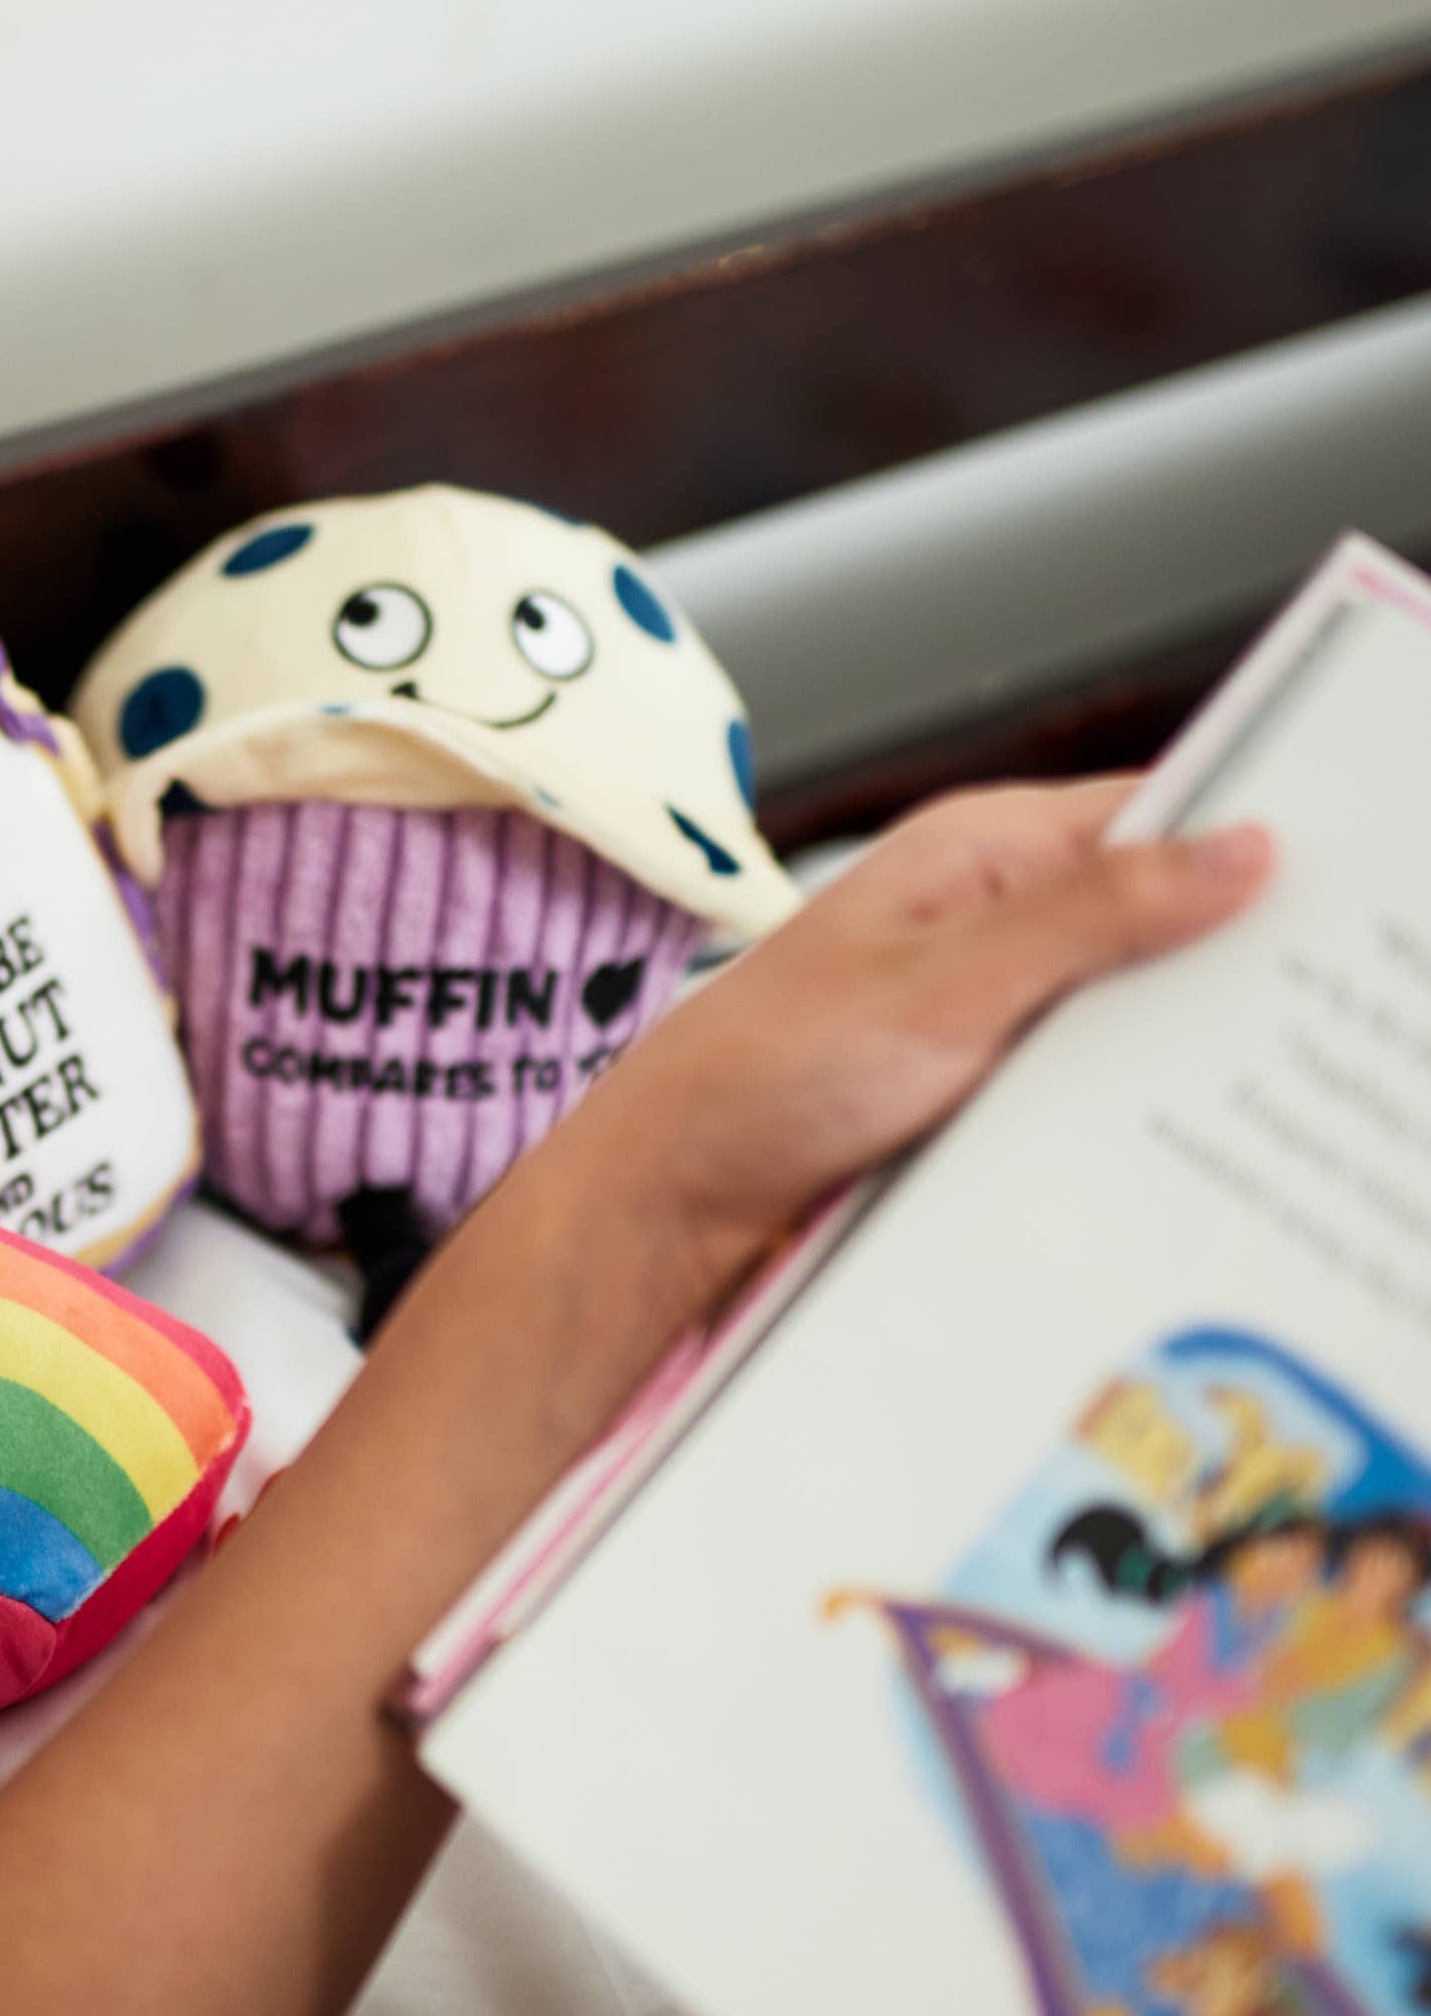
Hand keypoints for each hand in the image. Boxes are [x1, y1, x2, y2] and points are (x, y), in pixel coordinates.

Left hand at [579, 775, 1272, 1277]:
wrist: (667, 1200)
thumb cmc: (762, 1075)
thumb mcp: (943, 988)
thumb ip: (1089, 920)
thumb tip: (1241, 846)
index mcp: (976, 852)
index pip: (1156, 814)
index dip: (1253, 840)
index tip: (1349, 886)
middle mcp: (985, 920)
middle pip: (1156, 921)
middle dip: (1231, 962)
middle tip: (1327, 1011)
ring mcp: (983, 1009)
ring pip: (1127, 1015)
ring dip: (1181, 1052)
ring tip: (1271, 1089)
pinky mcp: (974, 1091)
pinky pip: (1081, 1089)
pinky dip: (1126, 1113)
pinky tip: (1182, 1149)